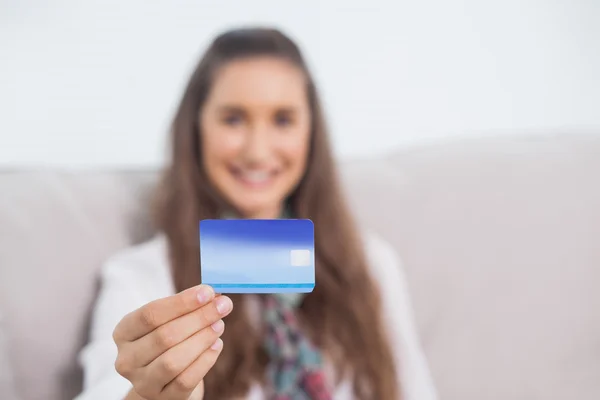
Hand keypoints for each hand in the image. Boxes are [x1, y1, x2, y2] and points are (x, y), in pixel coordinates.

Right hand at [113, 285, 232, 399]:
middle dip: (199, 318)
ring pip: (173, 360)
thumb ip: (188, 306)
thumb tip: (215, 296)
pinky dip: (205, 360)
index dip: (181, 302)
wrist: (165, 377)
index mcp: (123, 332)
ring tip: (219, 325)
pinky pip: (186, 380)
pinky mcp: (162, 398)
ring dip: (202, 339)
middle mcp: (127, 359)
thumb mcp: (169, 320)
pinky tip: (217, 345)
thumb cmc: (168, 339)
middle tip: (223, 306)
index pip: (150, 314)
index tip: (208, 292)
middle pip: (164, 336)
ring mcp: (142, 382)